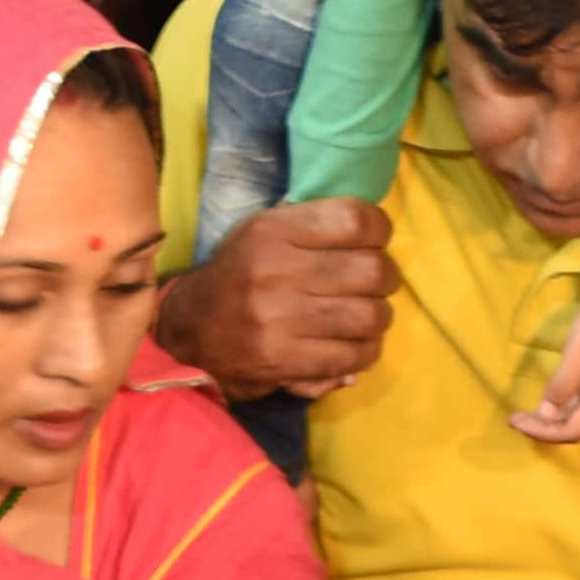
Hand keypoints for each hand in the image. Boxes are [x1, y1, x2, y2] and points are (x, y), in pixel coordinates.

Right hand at [158, 198, 396, 401]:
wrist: (193, 332)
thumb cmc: (238, 276)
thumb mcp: (261, 233)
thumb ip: (310, 226)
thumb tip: (369, 230)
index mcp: (273, 230)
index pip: (353, 219)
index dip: (380, 229)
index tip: (378, 239)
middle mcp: (279, 270)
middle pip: (371, 271)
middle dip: (386, 278)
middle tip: (378, 284)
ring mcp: (284, 318)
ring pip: (370, 316)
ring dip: (380, 318)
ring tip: (368, 316)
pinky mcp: (288, 359)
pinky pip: (355, 356)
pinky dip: (368, 351)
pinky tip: (358, 345)